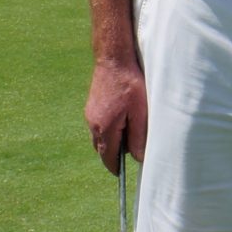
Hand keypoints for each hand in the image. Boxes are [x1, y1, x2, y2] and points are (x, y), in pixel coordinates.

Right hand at [87, 56, 147, 173]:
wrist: (114, 57)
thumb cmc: (130, 83)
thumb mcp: (141, 112)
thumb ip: (139, 137)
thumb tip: (138, 158)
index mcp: (105, 129)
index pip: (108, 158)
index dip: (116, 168)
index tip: (122, 174)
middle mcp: (93, 123)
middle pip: (103, 149)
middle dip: (115, 153)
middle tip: (133, 147)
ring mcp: (90, 114)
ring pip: (100, 136)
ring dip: (113, 138)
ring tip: (130, 128)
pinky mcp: (92, 105)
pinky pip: (99, 124)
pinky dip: (110, 126)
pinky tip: (123, 115)